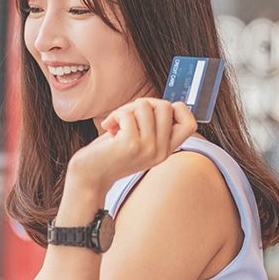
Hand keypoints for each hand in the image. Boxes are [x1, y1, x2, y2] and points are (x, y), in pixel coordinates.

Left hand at [68, 98, 197, 193]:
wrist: (89, 177)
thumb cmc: (109, 155)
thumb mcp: (137, 141)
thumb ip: (151, 126)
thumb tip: (158, 102)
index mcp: (165, 151)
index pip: (190, 124)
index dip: (176, 110)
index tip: (153, 112)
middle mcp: (160, 151)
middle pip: (167, 106)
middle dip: (143, 104)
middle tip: (127, 116)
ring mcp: (148, 148)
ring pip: (145, 105)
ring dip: (126, 109)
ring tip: (116, 124)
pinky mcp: (131, 144)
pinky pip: (127, 114)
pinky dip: (114, 116)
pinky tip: (108, 128)